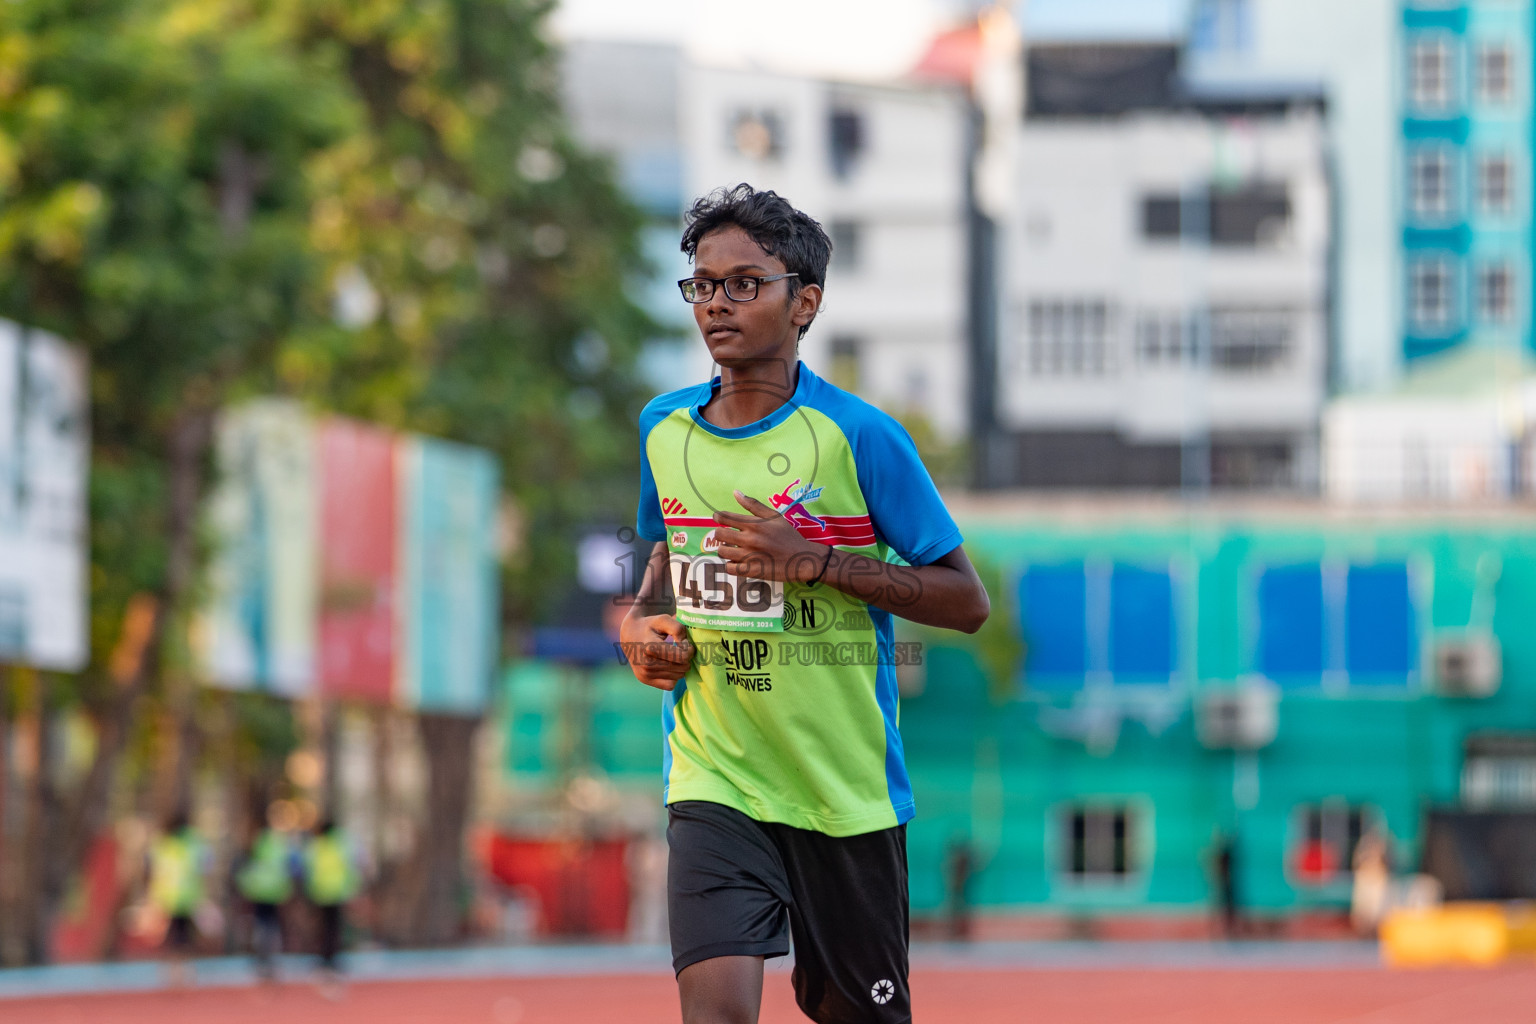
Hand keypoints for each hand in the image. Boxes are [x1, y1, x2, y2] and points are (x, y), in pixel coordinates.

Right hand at [618, 609, 693, 690]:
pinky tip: (668, 665)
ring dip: (680, 666)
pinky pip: (670, 685)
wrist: (630, 634)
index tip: (684, 642)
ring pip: (679, 676)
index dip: (689, 649)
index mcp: (650, 647)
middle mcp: (646, 664)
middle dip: (686, 657)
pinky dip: (673, 676)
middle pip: (683, 667)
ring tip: (673, 655)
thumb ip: (677, 628)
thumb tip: (684, 645)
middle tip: (679, 648)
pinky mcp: (645, 680)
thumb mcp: (663, 619)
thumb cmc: (650, 626)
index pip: (682, 657)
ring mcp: (645, 674)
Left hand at [713, 490, 827, 583]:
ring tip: (732, 549)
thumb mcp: (774, 516)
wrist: (803, 559)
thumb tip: (735, 492)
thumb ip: (753, 504)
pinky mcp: (752, 571)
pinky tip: (737, 562)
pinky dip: (731, 565)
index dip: (718, 517)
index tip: (718, 518)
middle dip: (720, 534)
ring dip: (724, 550)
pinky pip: (730, 568)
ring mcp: (750, 556)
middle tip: (727, 536)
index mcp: (754, 524)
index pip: (724, 517)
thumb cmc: (789, 536)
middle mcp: (750, 539)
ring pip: (722, 552)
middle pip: (719, 534)